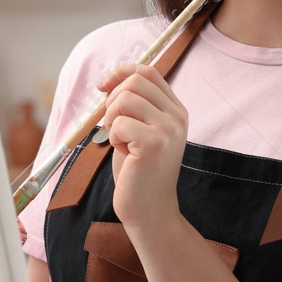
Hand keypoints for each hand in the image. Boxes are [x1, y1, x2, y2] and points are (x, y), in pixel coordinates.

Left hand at [94, 61, 188, 230]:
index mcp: (176, 110)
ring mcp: (168, 129)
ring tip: (120, 140)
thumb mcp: (141, 131)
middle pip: (135, 82)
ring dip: (112, 120)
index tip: (104, 86)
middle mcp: (177, 116)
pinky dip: (113, 137)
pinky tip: (122, 152)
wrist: (150, 208)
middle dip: (113, 100)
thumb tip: (111, 81)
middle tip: (113, 125)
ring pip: (125, 100)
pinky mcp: (153, 144)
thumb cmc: (139, 170)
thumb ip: (136, 106)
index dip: (121, 72)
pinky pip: (119, 123)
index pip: (148, 72)